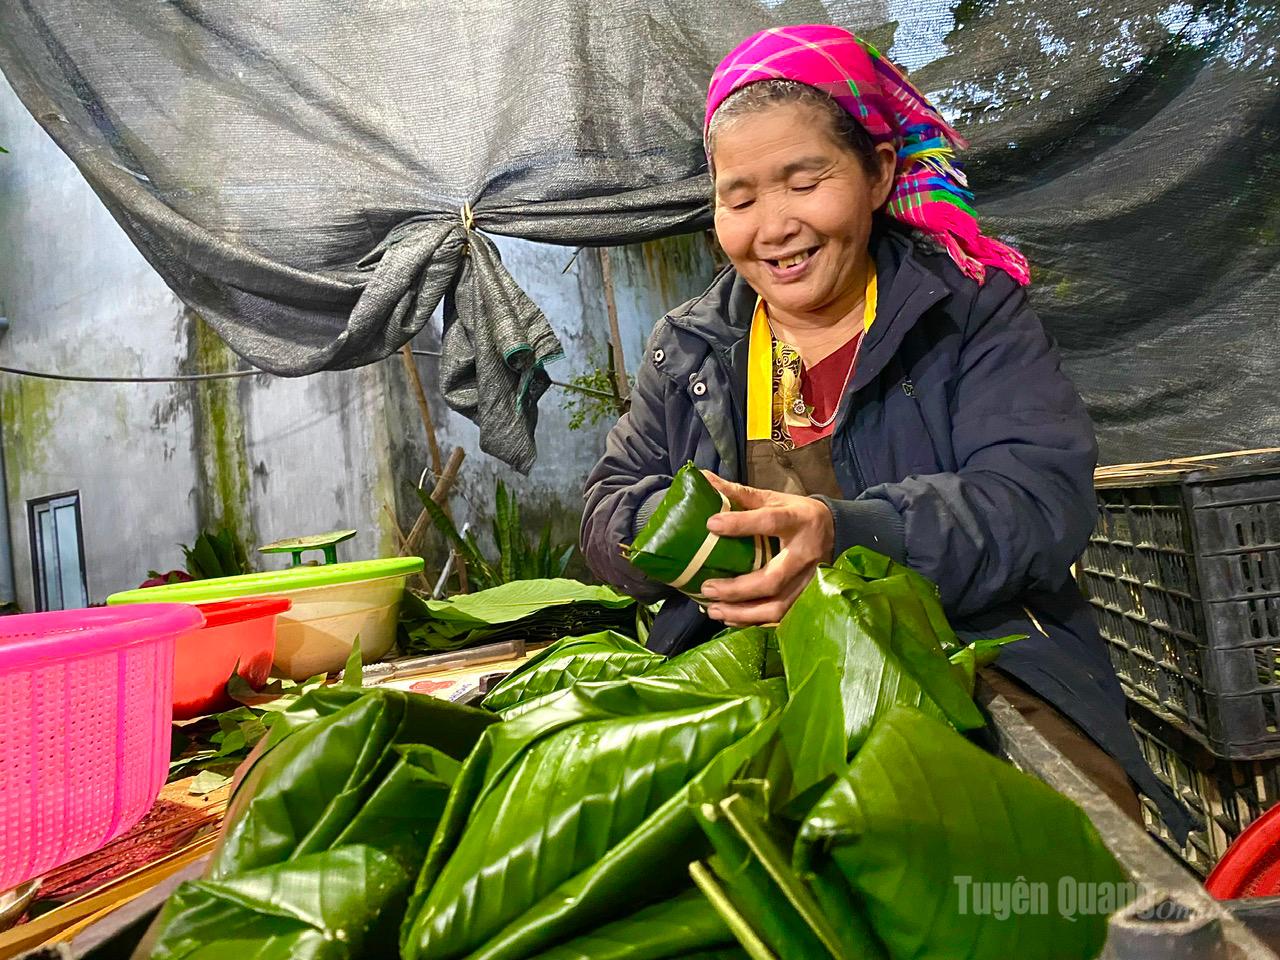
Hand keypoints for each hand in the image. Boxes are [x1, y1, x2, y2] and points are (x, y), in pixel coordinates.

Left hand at [698, 471, 834, 626]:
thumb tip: (701, 479)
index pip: (770, 522)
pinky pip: (781, 617)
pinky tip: (730, 617)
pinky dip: (753, 620)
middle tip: (706, 587)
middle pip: (772, 579)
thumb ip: (739, 494)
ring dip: (743, 612)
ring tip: (713, 609)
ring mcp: (809, 580)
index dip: (741, 524)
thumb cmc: (797, 513)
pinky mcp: (808, 598)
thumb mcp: (774, 498)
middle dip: (737, 589)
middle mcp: (805, 553)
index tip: (711, 525)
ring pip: (777, 606)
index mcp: (798, 520)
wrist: (836, 530)